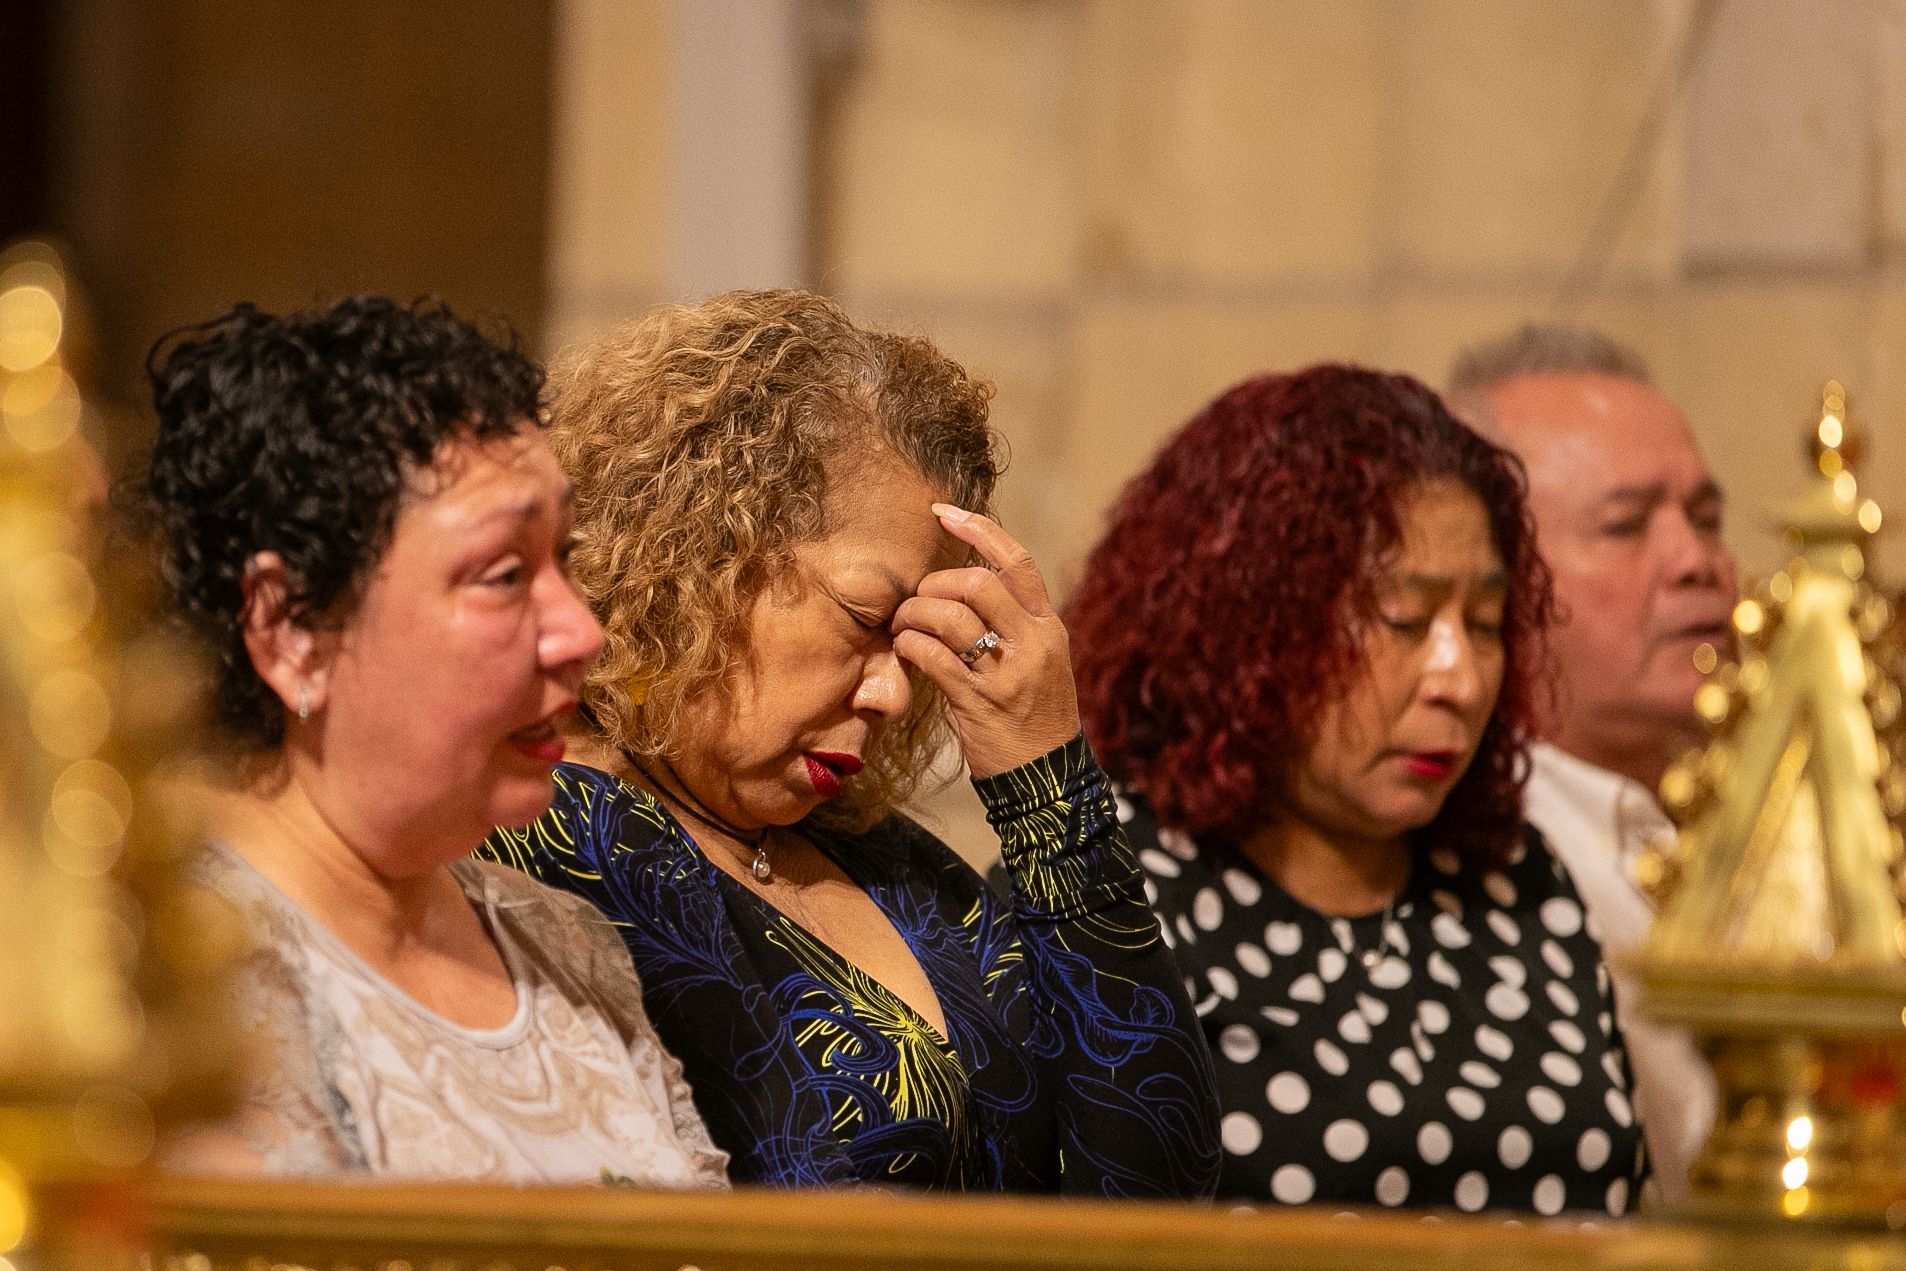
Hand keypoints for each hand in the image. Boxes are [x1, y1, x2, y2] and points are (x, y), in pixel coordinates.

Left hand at [891, 504, 1080, 778]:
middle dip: (936, 584)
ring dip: (915, 615)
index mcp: (1049, 627)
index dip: (979, 530)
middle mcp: (1034, 644)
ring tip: (902, 626)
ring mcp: (1009, 674)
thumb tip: (965, 588)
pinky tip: (905, 650)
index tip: (942, 514)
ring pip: (952, 618)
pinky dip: (911, 646)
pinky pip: (935, 658)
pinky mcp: (980, 703)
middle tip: (917, 600)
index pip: (1018, 562)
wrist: (1048, 778)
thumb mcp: (1040, 662)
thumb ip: (1013, 625)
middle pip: (979, 583)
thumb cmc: (1034, 717)